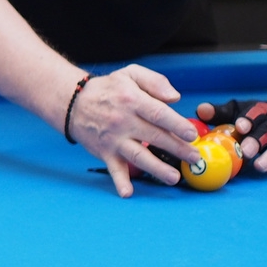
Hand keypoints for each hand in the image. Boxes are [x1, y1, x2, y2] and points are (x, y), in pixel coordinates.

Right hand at [69, 64, 197, 195]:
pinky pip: (113, 169)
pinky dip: (120, 182)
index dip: (176, 125)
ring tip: (174, 177)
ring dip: (157, 168)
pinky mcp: (105, 152)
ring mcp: (113, 139)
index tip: (191, 135)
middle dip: (178, 149)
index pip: (158, 114)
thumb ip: (155, 82)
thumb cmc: (107, 89)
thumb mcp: (130, 74)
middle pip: (155, 136)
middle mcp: (123, 121)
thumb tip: (176, 98)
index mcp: (132, 100)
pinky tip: (128, 192)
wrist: (72, 102)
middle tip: (195, 158)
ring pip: (138, 155)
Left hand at [197, 95, 266, 174]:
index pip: (253, 115)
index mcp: (260, 113)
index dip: (247, 121)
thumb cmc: (258, 116)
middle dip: (256, 141)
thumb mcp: (241, 111)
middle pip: (266, 132)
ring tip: (260, 166)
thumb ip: (221, 113)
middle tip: (245, 151)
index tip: (240, 126)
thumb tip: (200, 110)